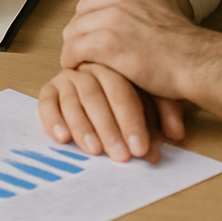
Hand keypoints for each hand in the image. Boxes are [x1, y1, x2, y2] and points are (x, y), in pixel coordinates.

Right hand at [38, 62, 186, 162]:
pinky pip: (46, 103)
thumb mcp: (154, 96)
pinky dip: (53, 120)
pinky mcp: (49, 90)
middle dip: (108, 129)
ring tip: (94, 150)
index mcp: (113, 66)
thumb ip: (164, 113)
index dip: (130, 121)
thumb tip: (175, 133)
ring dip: (82, 128)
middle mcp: (87, 68)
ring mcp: (67, 78)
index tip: (139, 149)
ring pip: (72, 101)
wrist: (108, 71)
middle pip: (95, 96)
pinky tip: (63, 137)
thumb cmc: (132, 87)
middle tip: (119, 155)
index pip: (121, 91)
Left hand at [58, 0, 200, 97]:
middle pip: (79, 17)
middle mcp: (120, 3)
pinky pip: (74, 51)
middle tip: (79, 54)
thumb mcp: (162, 18)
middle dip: (76, 36)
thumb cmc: (188, 51)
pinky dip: (72, 62)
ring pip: (73, 34)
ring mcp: (112, 22)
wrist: (200, 63)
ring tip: (77, 65)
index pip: (90, 3)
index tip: (86, 36)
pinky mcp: (107, 45)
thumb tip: (125, 30)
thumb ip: (139, 18)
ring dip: (72, 50)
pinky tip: (78, 72)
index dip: (85, 22)